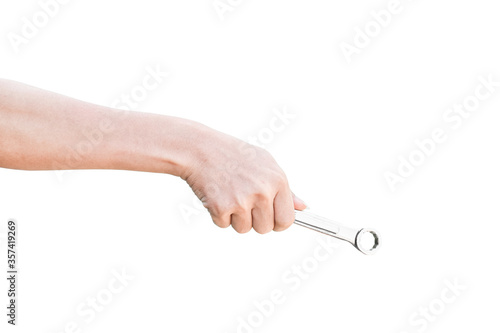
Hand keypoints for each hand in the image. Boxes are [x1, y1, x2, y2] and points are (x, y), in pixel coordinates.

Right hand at [182, 125, 306, 233]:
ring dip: (235, 218)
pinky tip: (217, 195)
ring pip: (244, 229)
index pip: (287, 219)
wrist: (200, 148)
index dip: (278, 222)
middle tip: (243, 201)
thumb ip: (285, 188)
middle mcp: (262, 192)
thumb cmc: (234, 154)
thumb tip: (302, 207)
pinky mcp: (221, 208)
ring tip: (229, 194)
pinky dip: (218, 215)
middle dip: (255, 221)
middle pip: (265, 228)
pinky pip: (224, 225)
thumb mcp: (265, 163)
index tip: (271, 219)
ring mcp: (241, 201)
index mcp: (277, 180)